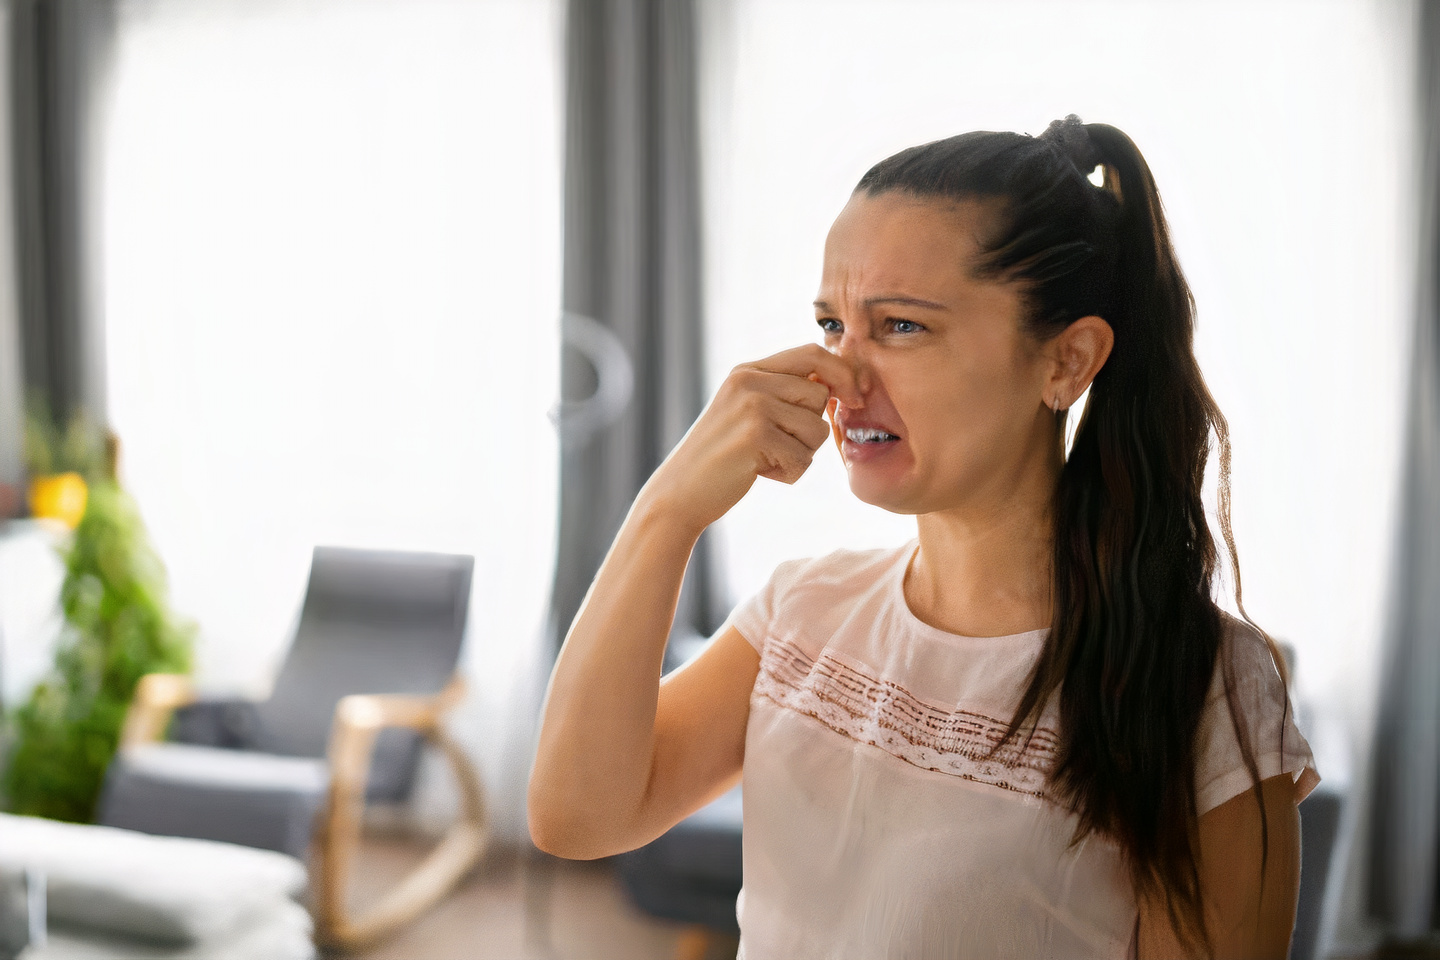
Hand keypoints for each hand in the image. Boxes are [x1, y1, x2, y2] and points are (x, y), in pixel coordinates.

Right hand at [642, 343, 860, 534]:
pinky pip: (803, 457)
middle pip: (820, 395)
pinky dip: (789, 473)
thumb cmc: (723, 457)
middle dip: (811, 429)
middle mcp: (749, 380)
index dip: (843, 373)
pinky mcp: (755, 435)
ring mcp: (751, 405)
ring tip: (766, 460)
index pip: (812, 353)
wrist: (680, 492)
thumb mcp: (748, 411)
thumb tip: (839, 384)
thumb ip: (784, 393)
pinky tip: (760, 473)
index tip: (856, 397)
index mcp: (749, 370)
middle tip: (779, 446)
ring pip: (817, 429)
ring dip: (801, 454)